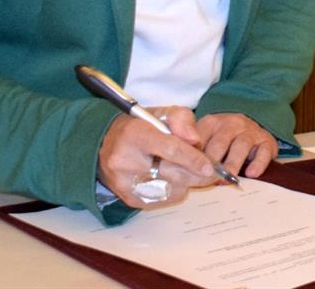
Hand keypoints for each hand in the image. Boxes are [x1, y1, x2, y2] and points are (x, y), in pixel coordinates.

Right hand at [96, 106, 216, 208]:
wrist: (104, 145)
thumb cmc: (138, 128)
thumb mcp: (160, 113)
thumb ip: (182, 120)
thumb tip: (194, 140)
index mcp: (135, 134)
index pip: (170, 149)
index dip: (193, 158)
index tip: (209, 166)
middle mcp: (126, 160)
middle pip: (172, 173)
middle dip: (195, 174)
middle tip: (210, 172)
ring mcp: (125, 182)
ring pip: (169, 189)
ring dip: (185, 182)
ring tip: (187, 171)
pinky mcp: (128, 198)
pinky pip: (162, 199)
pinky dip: (174, 191)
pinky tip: (173, 180)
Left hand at [195, 113, 277, 178]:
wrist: (252, 131)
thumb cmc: (222, 140)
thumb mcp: (205, 138)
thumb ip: (191, 150)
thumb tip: (175, 169)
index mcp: (211, 122)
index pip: (200, 138)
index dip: (194, 156)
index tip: (189, 172)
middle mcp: (231, 123)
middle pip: (220, 142)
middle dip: (213, 162)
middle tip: (207, 179)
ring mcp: (250, 131)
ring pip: (241, 145)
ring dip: (233, 163)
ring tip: (228, 178)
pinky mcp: (266, 140)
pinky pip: (264, 151)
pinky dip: (258, 163)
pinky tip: (251, 174)